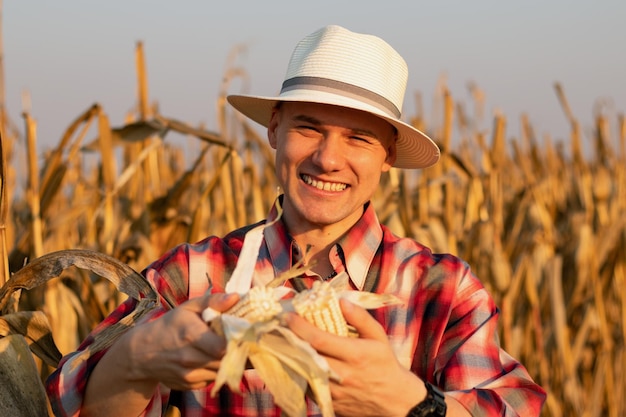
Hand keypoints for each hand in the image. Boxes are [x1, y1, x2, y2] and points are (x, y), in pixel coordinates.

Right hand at [118, 292, 239, 389]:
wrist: (143, 353)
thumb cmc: (171, 325)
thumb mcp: (189, 307)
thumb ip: (213, 301)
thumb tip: (236, 297)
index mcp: (191, 335)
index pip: (223, 347)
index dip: (237, 341)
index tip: (243, 334)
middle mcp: (189, 358)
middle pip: (226, 360)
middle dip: (236, 352)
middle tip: (242, 341)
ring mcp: (189, 375)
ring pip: (222, 371)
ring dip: (227, 362)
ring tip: (225, 348)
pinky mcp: (190, 386)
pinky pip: (213, 379)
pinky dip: (216, 370)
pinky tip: (210, 359)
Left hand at [285, 299, 425, 416]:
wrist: (396, 401)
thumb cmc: (385, 364)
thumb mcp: (378, 337)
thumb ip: (360, 318)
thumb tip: (341, 301)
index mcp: (355, 354)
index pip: (319, 340)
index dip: (300, 327)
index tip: (289, 316)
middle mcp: (343, 374)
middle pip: (307, 356)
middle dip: (292, 340)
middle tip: (283, 327)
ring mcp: (335, 392)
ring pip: (305, 373)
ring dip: (294, 357)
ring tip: (288, 343)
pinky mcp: (331, 404)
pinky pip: (309, 387)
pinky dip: (302, 373)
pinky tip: (301, 362)